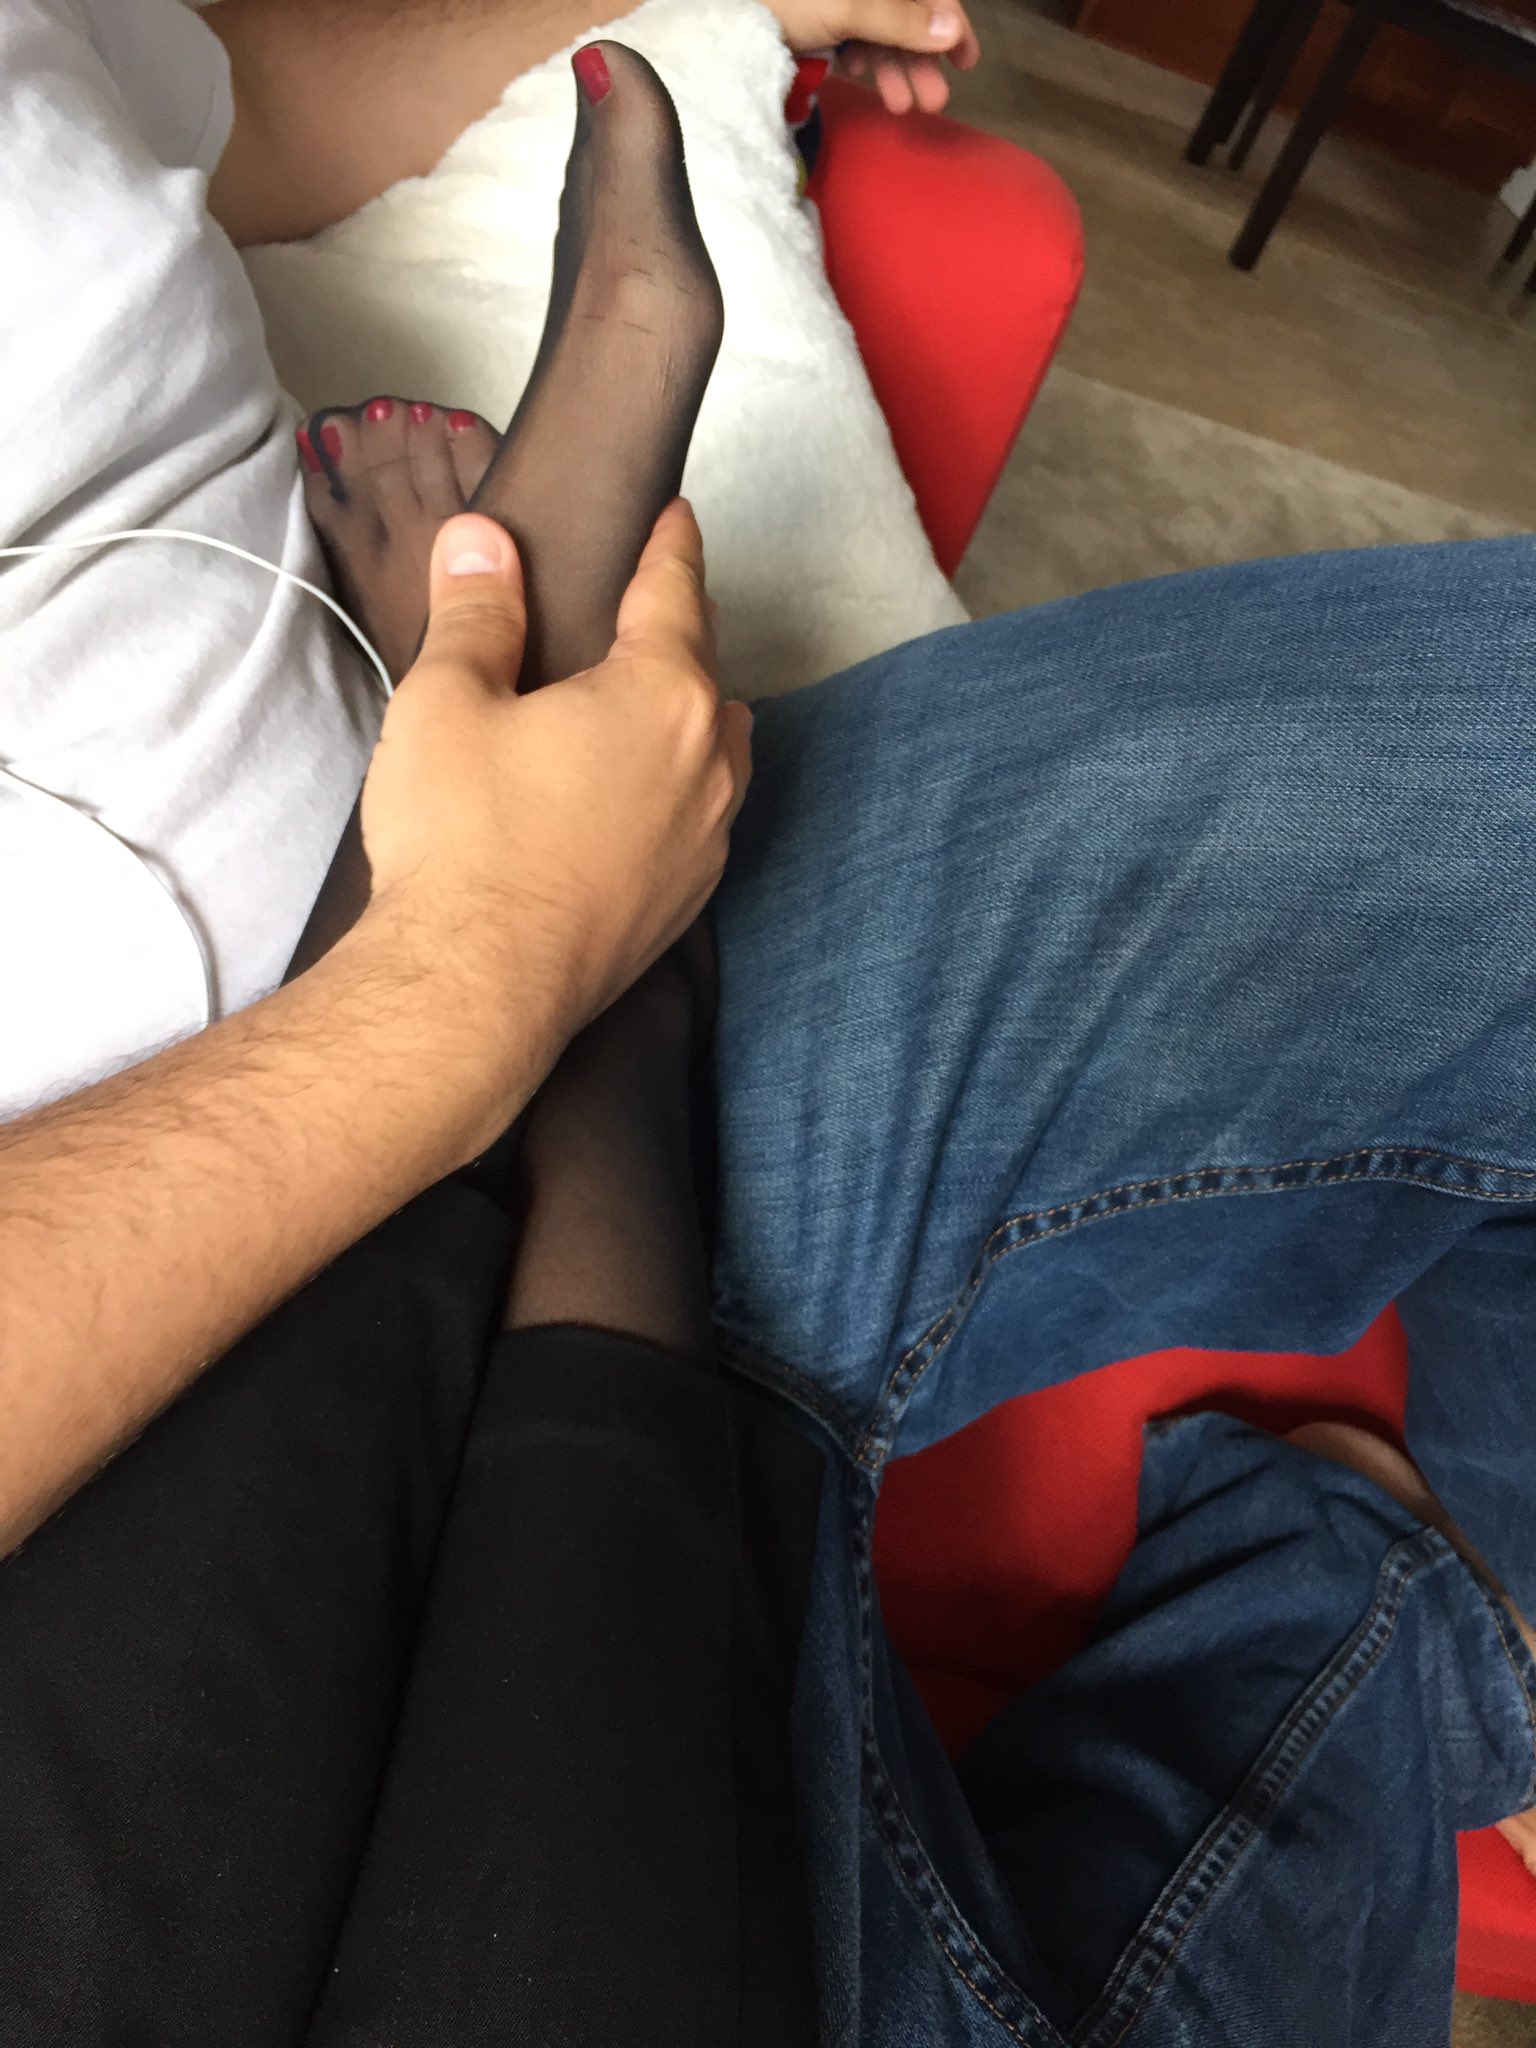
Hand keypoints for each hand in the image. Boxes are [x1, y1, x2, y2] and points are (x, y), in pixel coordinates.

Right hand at [357, 500, 751, 1060]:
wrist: (477, 989)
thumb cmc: (464, 843)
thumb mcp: (448, 700)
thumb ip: (475, 611)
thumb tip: (482, 542)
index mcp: (664, 695)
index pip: (677, 592)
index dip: (670, 544)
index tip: (673, 517)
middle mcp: (708, 764)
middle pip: (707, 669)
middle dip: (679, 628)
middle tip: (652, 598)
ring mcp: (705, 840)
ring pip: (720, 751)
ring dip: (695, 714)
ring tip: (658, 697)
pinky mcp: (685, 903)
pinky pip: (700, 820)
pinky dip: (679, 789)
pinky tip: (642, 796)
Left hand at [766, 0, 979, 112]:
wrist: (733, 17)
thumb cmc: (793, 1)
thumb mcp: (851, 8)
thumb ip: (900, 19)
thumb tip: (952, 32)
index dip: (949, 22)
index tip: (965, 61)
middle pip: (906, 15)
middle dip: (919, 59)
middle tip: (934, 103)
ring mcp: (843, 1)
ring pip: (881, 32)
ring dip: (894, 69)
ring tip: (900, 107)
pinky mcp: (822, 18)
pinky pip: (854, 37)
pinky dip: (862, 59)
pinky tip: (857, 76)